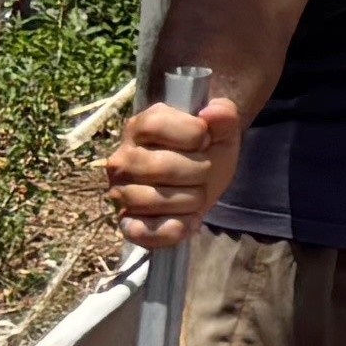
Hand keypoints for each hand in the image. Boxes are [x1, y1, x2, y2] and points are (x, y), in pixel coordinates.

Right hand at [103, 92, 241, 251]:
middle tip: (204, 171)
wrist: (206, 174)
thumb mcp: (222, 128)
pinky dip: (169, 231)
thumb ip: (224, 114)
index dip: (195, 135)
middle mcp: (123, 159)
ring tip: (196, 193)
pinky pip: (139, 232)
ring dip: (189, 200)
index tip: (205, 140)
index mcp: (140, 127)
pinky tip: (189, 221)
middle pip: (161, 167)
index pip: (158, 125)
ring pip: (153, 200)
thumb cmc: (207, 147)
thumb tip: (211, 113)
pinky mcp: (127, 222)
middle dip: (198, 171)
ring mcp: (121, 192)